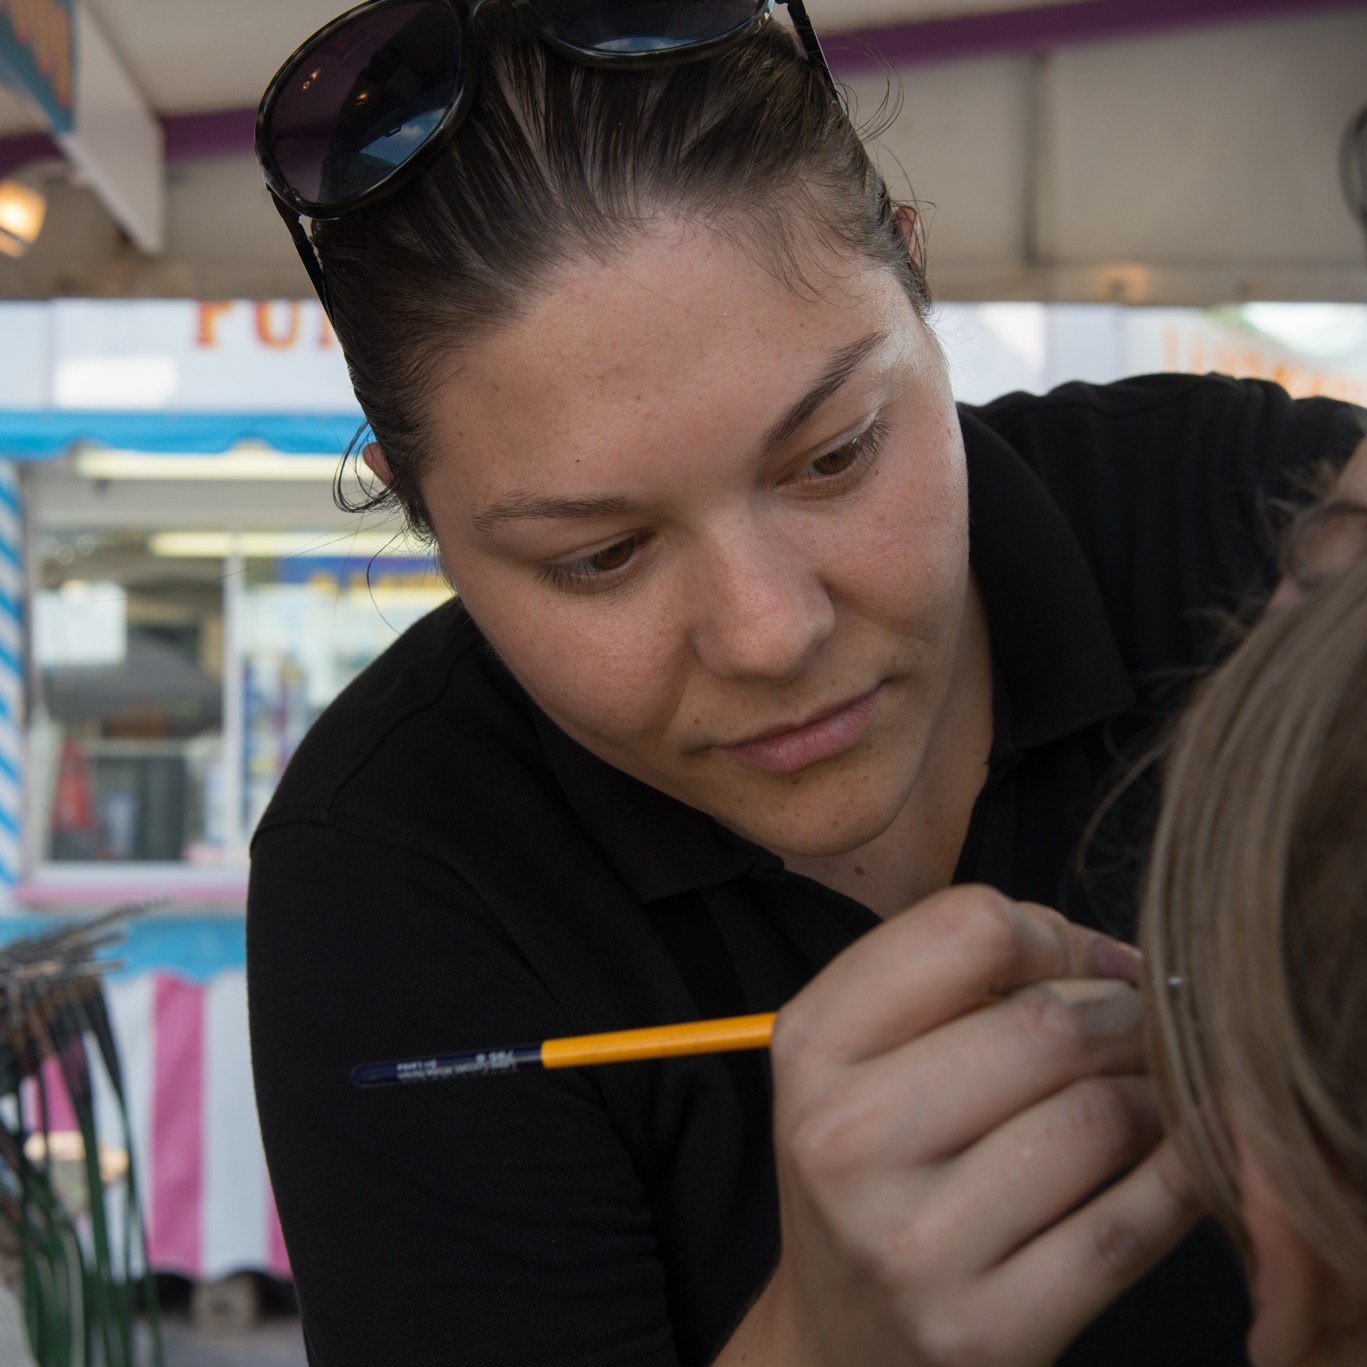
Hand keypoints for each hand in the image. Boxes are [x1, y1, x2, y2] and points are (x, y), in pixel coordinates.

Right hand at [717, 884, 1199, 1366]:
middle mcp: (844, 1139)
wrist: (841, 1339)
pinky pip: (1128, 1227)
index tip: (1079, 966)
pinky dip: (1179, 1176)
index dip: (1051, 934)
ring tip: (1151, 1090)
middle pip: (1046, 1024)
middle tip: (1145, 1026)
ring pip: (1098, 1117)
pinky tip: (1180, 1154)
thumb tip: (1118, 961)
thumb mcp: (863, 1056)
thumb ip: (961, 979)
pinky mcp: (985, 1328)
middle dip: (1125, 1013)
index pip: (968, 928)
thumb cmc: (875, 1166)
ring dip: (1156, 1091)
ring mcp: (910, 1242)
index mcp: (812, 1044)